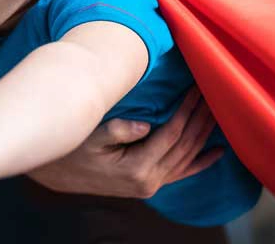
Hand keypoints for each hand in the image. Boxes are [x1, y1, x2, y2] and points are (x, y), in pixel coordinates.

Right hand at [26, 88, 222, 197]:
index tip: (196, 89)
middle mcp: (149, 181)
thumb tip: (147, 124)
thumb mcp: (91, 135)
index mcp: (137, 168)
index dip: (186, 110)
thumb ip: (119, 130)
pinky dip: (201, 162)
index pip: (172, 134)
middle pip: (185, 145)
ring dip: (203, 134)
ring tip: (217, 111)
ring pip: (187, 158)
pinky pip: (182, 173)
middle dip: (200, 118)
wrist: (57, 173)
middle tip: (213, 93)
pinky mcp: (149, 184)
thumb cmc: (71, 149)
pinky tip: (217, 153)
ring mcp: (151, 185)